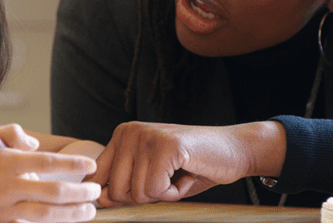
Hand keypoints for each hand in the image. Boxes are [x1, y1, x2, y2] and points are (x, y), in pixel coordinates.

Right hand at [0, 124, 100, 222]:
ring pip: (47, 215)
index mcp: (6, 163)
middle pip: (54, 193)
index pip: (49, 162)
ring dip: (72, 214)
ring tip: (88, 211)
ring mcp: (4, 211)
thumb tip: (35, 144)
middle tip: (96, 192)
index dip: (74, 164)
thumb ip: (10, 133)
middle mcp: (8, 188)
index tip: (90, 165)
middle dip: (80, 193)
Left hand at [89, 121, 285, 206]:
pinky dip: (175, 193)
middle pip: (116, 190)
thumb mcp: (150, 177)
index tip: (145, 189)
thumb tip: (98, 201)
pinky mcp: (165, 146)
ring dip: (163, 195)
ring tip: (179, 174)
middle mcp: (129, 131)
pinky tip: (187, 174)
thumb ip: (123, 186)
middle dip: (145, 197)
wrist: (234, 150)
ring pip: (137, 193)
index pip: (99, 176)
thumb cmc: (191, 167)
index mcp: (121, 135)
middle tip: (168, 179)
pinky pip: (156, 190)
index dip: (116, 195)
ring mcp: (146, 135)